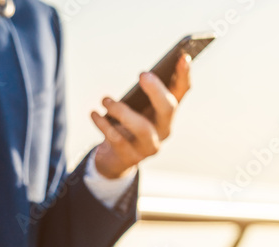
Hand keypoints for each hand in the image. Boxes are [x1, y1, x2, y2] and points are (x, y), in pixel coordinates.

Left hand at [90, 53, 191, 179]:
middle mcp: (164, 129)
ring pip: (143, 127)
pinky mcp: (131, 156)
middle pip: (168, 109)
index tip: (183, 57)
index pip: (182, 91)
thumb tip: (144, 75)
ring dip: (122, 111)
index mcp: (167, 112)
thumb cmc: (127, 124)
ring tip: (105, 100)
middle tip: (142, 74)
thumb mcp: (136, 106)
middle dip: (157, 91)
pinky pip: (118, 139)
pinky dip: (104, 125)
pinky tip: (94, 114)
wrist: (115, 157)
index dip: (184, 75)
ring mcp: (149, 146)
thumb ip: (141, 92)